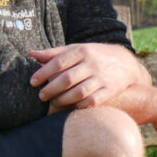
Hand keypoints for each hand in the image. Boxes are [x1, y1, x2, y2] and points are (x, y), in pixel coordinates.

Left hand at [29, 43, 147, 112]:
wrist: (125, 63)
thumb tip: (31, 54)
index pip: (58, 62)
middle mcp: (92, 64)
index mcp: (82, 51)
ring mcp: (102, 78)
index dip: (43, 73)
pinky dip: (79, 105)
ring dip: (63, 100)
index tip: (33, 82)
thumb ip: (54, 53)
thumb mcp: (76, 49)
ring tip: (53, 103)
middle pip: (67, 79)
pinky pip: (92, 102)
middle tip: (41, 96)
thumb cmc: (93, 56)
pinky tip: (71, 106)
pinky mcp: (109, 91)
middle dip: (51, 89)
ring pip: (79, 92)